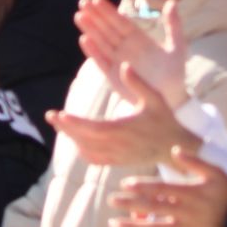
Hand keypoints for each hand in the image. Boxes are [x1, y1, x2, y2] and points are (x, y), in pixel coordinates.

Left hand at [47, 64, 193, 167]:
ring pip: (87, 151)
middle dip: (66, 128)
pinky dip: (83, 151)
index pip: (94, 128)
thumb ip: (138, 83)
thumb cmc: (166, 120)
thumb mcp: (156, 98)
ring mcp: (118, 156)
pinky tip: (76, 140)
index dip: (75, 123)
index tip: (59, 115)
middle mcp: (118, 146)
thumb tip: (124, 65)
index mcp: (125, 130)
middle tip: (50, 115)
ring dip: (72, 138)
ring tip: (60, 124)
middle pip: (84, 140)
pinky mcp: (119, 162)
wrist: (176, 147)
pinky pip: (96, 160)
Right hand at [74, 0, 188, 107]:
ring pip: (101, 42)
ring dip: (90, 30)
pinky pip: (102, 61)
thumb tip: (172, 1)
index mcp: (138, 38)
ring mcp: (118, 60)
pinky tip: (84, 39)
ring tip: (79, 16)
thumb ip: (174, 25)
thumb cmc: (174, 72)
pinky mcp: (113, 76)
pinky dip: (93, 52)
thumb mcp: (177, 47)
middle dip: (95, 16)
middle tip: (81, 3)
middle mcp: (125, 47)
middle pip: (107, 29)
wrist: (170, 98)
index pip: (120, 21)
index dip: (108, 11)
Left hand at [109, 150, 226, 226]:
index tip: (124, 184)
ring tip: (114, 224)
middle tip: (111, 200)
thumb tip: (175, 150)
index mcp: (188, 193)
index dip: (140, 186)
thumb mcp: (216, 172)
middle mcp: (183, 212)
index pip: (158, 188)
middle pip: (151, 207)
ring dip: (133, 226)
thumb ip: (195, 162)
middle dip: (129, 203)